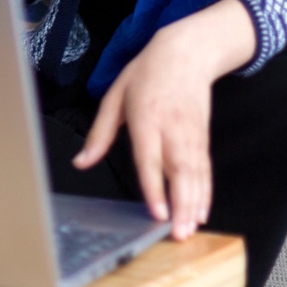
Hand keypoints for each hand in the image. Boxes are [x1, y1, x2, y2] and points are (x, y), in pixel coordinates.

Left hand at [73, 0, 255, 240]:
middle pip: (179, 170)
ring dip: (194, 205)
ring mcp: (191, 133)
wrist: (186, 52)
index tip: (157, 213)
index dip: (154, 186)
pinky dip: (205, 192)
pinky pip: (205, 170)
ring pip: (195, 174)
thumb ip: (99, 133)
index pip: (150, 157)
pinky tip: (202, 212)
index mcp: (146, 116)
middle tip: (178, 234)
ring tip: (189, 231)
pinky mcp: (203, 137)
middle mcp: (171, 128)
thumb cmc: (147, 73)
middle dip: (181, 204)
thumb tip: (80, 162)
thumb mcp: (115, 95)